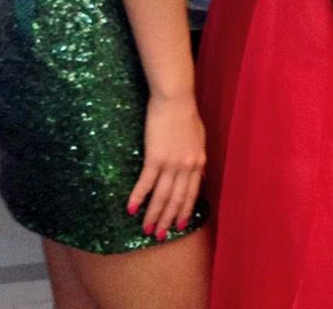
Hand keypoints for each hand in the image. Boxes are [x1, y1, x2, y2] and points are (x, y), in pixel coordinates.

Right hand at [127, 92, 205, 239]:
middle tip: (158, 235)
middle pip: (177, 200)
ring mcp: (171, 163)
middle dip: (168, 220)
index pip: (191, 194)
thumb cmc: (186, 113)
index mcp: (198, 162)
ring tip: (146, 228)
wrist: (175, 97)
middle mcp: (187, 167)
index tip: (179, 226)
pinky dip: (139, 197)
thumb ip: (199, 158)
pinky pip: (147, 183)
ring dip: (153, 214)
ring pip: (162, 196)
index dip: (184, 211)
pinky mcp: (155, 157)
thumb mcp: (199, 137)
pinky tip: (131, 208)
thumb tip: (201, 174)